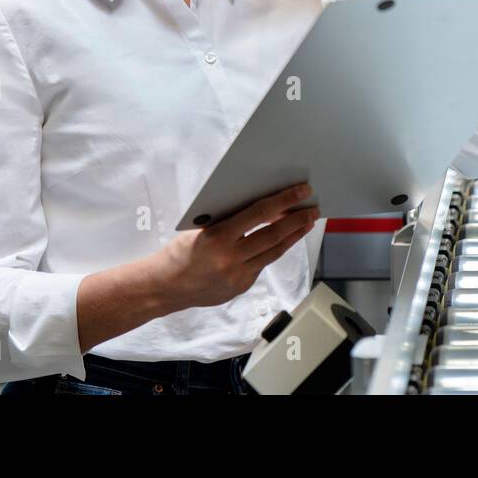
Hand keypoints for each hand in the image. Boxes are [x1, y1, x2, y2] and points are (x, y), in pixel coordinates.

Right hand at [153, 183, 319, 310]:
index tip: (301, 191)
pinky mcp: (241, 287)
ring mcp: (238, 276)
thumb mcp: (202, 228)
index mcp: (219, 237)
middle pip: (274, 235)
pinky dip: (274, 251)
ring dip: (293, 236)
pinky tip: (283, 241)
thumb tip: (263, 206)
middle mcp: (231, 258)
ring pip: (274, 252)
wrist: (165, 287)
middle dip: (297, 220)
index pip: (260, 213)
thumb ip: (230, 219)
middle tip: (312, 208)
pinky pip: (262, 265)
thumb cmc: (180, 251)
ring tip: (306, 223)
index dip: (284, 200)